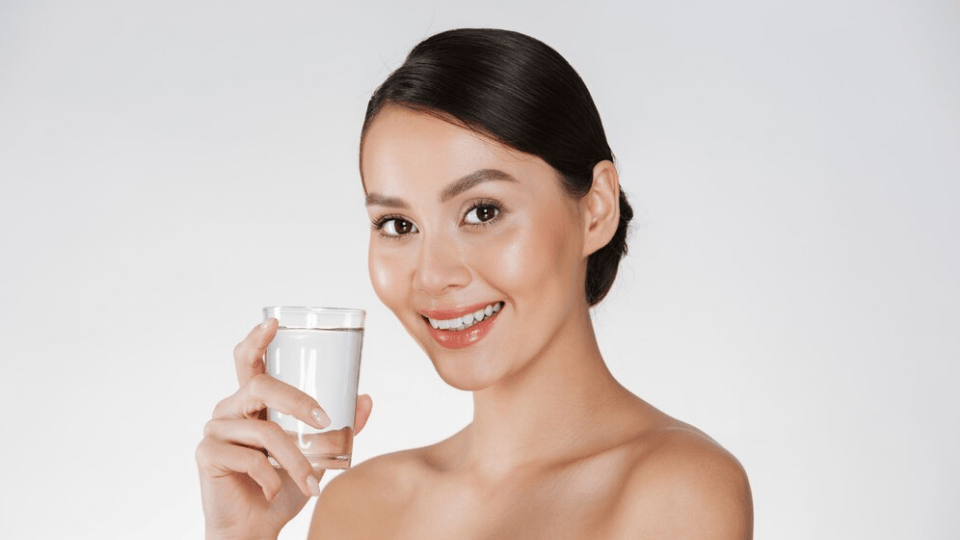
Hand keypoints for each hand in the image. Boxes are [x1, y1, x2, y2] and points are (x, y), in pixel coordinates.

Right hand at [196, 319, 372, 539]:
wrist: (254, 528)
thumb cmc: (282, 488)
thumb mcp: (318, 456)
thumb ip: (339, 430)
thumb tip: (365, 400)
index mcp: (252, 401)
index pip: (249, 360)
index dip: (257, 339)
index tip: (274, 323)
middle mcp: (230, 408)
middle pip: (259, 386)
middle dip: (296, 400)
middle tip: (324, 420)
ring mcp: (214, 430)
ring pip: (264, 431)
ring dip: (296, 459)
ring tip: (312, 482)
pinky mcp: (206, 455)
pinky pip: (248, 458)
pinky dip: (272, 477)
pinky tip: (276, 490)